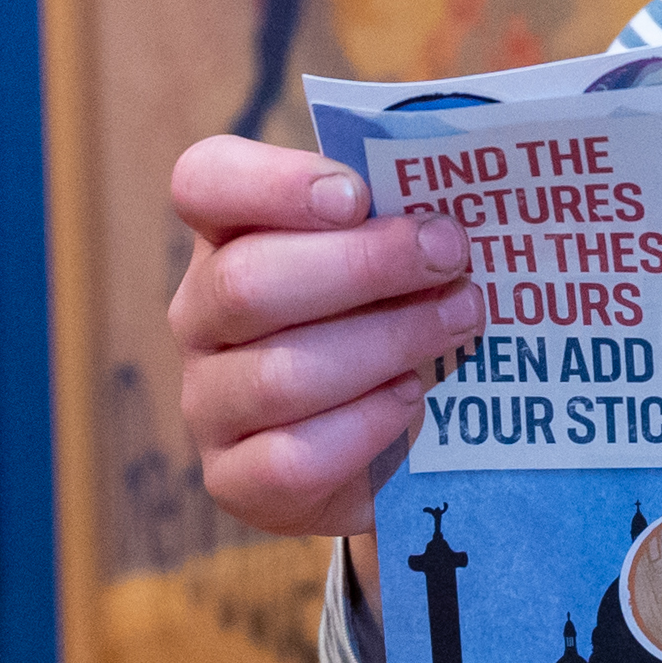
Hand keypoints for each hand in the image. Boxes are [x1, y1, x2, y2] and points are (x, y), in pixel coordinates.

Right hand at [166, 137, 481, 549]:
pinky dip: (366, 424)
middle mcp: (202, 315)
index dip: (272, 184)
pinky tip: (410, 398)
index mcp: (229, 236)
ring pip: (280, 374)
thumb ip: (405, 217)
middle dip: (363, 266)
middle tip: (449, 256)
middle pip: (247, 282)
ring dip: (387, 343)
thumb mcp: (394, 256)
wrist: (388, 446)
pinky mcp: (234, 479)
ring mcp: (208, 401)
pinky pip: (293, 456)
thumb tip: (457, 200)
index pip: (204, 184)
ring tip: (459, 320)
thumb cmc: (391, 317)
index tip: (356, 196)